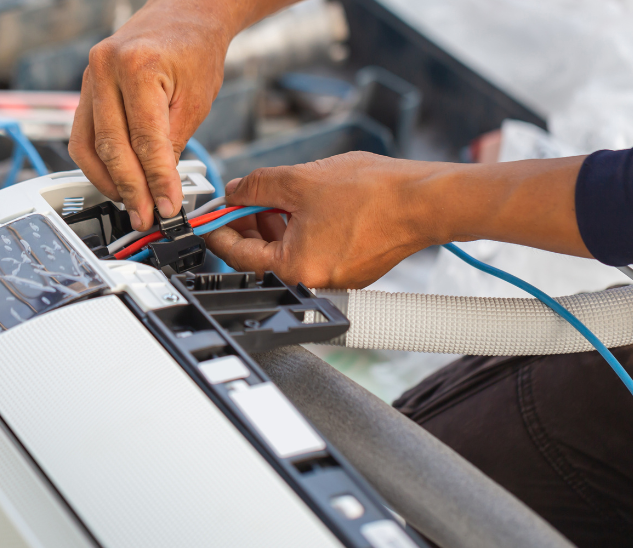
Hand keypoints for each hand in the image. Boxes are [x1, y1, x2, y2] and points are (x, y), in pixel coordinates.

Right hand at [68, 0, 230, 230]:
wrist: (182, 16)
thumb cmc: (193, 50)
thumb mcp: (196, 100)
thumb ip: (173, 144)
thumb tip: (160, 190)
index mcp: (138, 67)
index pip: (145, 139)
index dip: (156, 180)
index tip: (167, 207)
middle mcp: (104, 69)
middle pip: (112, 146)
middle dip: (131, 189)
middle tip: (147, 216)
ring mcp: (89, 78)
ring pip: (88, 146)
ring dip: (108, 182)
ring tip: (132, 204)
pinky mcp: (84, 90)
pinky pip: (83, 137)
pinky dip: (97, 165)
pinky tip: (116, 182)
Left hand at [204, 152, 589, 288]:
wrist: (425, 200)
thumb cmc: (373, 194)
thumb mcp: (298, 179)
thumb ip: (255, 186)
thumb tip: (233, 192)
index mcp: (293, 269)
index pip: (236, 254)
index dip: (217, 228)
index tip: (208, 215)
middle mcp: (313, 282)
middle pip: (261, 256)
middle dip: (249, 223)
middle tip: (244, 197)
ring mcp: (334, 279)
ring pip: (288, 252)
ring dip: (276, 223)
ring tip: (281, 193)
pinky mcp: (351, 270)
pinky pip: (313, 251)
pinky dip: (302, 230)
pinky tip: (306, 203)